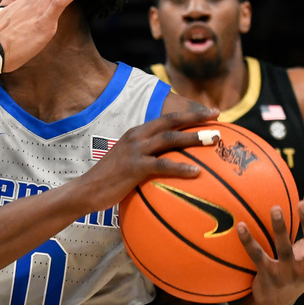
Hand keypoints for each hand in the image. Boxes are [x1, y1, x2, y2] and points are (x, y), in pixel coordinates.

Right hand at [78, 107, 220, 210]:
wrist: (85, 191)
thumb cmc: (108, 181)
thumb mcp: (127, 163)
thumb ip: (146, 159)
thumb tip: (168, 166)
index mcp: (136, 134)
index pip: (166, 119)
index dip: (188, 114)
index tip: (210, 114)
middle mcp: (137, 137)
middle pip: (171, 122)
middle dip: (196, 117)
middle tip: (218, 116)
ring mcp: (135, 151)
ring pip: (170, 139)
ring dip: (194, 137)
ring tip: (214, 139)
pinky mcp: (134, 167)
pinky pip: (162, 165)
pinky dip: (181, 168)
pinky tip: (197, 173)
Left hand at [240, 195, 303, 304]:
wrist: (275, 302)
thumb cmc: (296, 268)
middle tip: (302, 203)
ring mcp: (288, 276)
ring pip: (285, 250)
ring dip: (281, 229)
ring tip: (275, 208)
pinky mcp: (268, 278)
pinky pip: (257, 257)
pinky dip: (248, 241)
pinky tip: (241, 226)